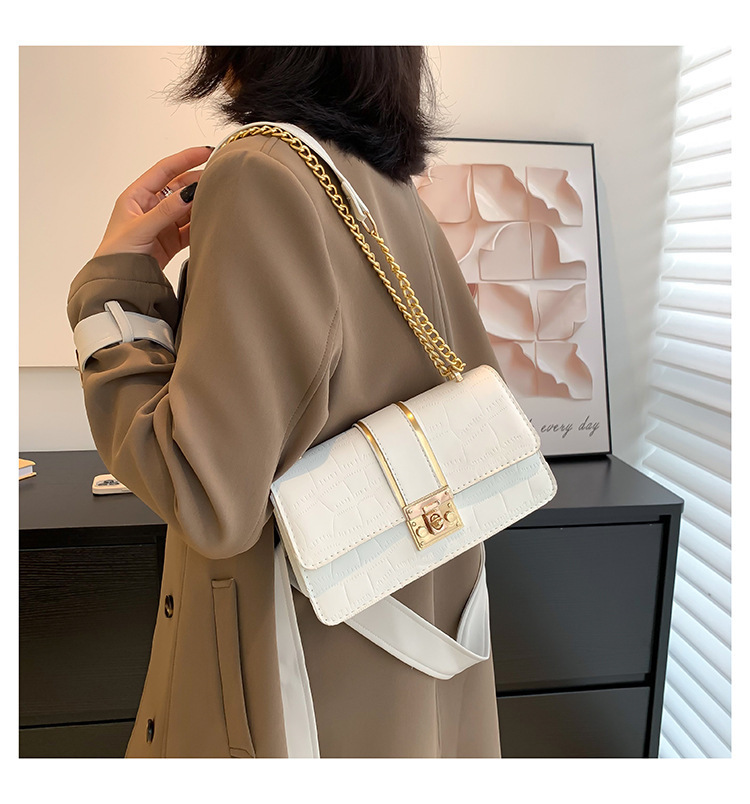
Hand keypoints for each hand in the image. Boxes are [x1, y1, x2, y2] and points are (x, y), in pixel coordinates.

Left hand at [92, 146, 212, 269]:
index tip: (207, 152)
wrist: (117, 283)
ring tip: (219, 198)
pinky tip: (211, 220)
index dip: (186, 158)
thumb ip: (166, 211)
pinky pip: (190, 227)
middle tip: (220, 176)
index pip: (165, 170)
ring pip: (187, 207)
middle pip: (180, 187)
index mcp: (137, 196)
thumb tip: (189, 192)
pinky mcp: (171, 240)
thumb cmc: (116, 254)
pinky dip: (201, 223)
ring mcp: (162, 223)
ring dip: (201, 203)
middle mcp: (150, 206)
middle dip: (198, 181)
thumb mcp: (141, 228)